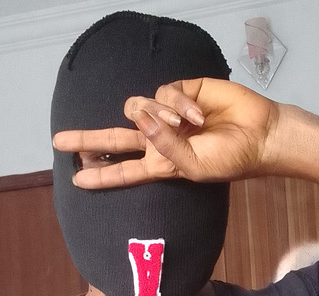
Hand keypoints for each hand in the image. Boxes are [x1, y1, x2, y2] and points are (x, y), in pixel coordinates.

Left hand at [53, 78, 277, 188]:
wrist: (258, 134)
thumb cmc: (229, 159)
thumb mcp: (194, 166)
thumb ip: (165, 147)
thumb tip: (141, 120)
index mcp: (161, 163)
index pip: (125, 171)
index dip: (102, 176)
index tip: (77, 179)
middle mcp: (158, 138)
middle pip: (115, 137)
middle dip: (87, 140)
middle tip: (59, 142)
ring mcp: (168, 114)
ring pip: (137, 107)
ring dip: (157, 115)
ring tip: (185, 124)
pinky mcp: (180, 92)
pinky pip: (163, 92)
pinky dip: (179, 103)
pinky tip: (197, 113)